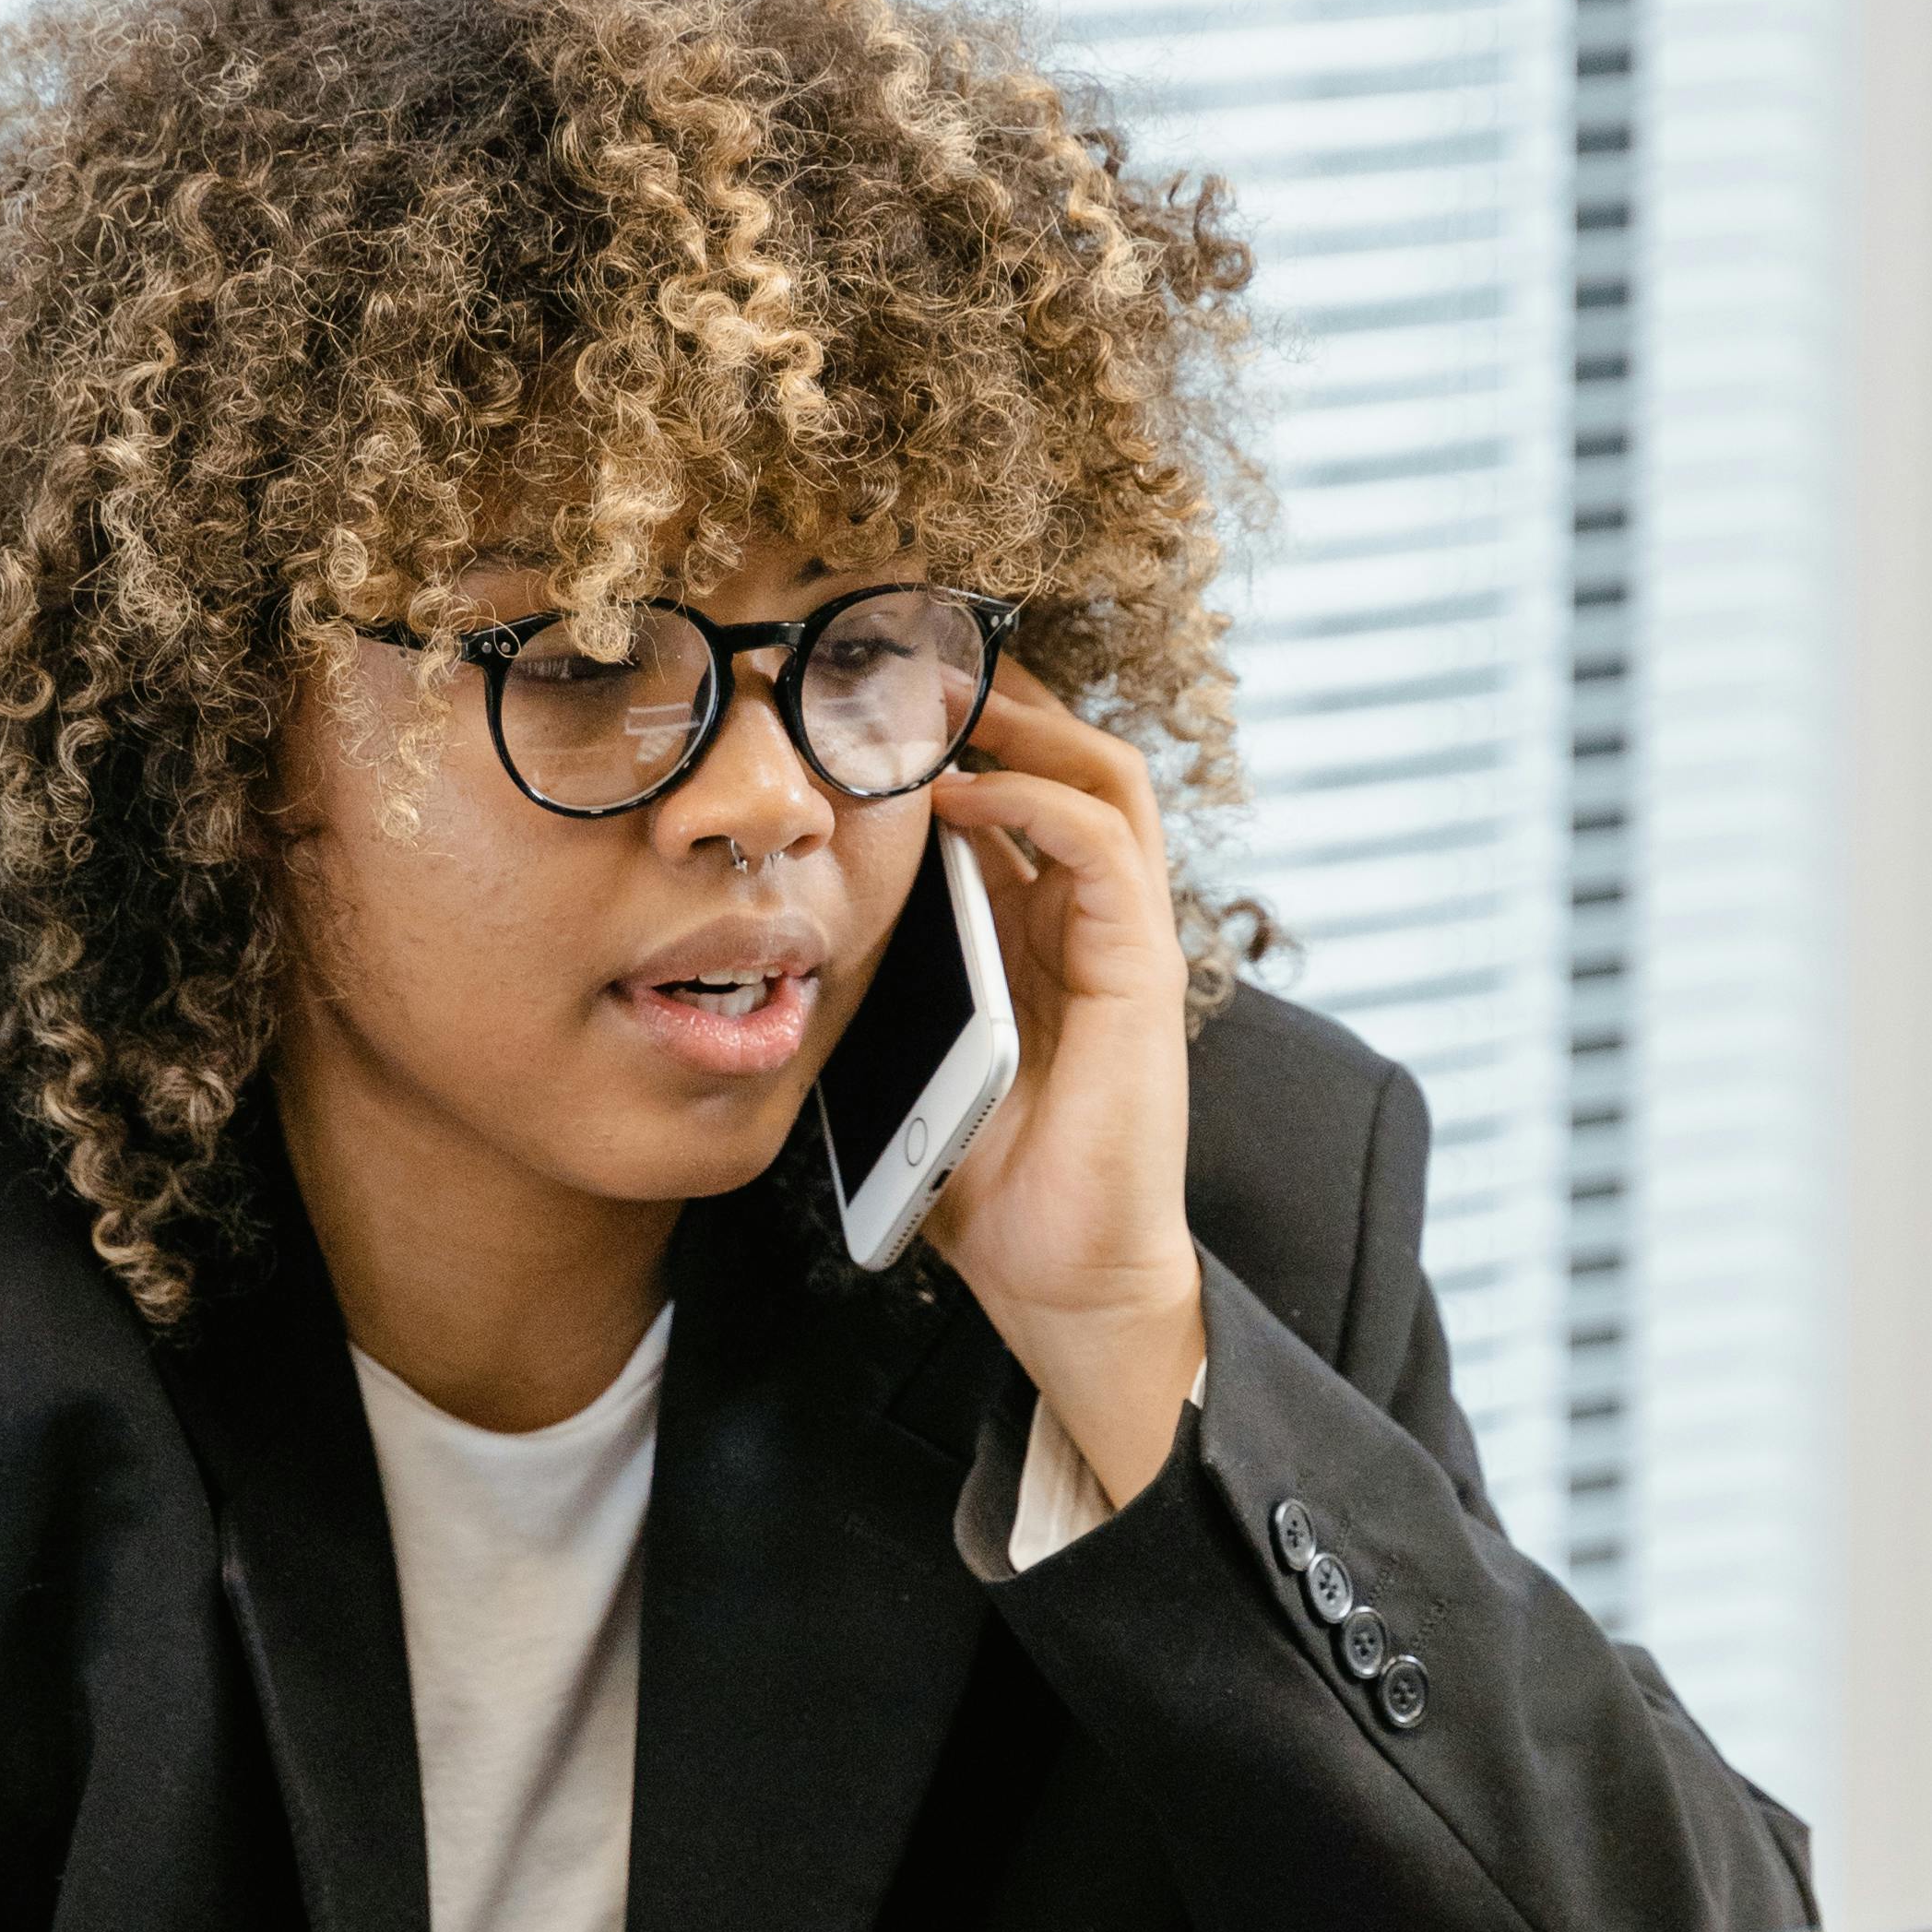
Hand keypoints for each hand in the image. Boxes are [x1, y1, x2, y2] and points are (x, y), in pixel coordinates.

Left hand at [922, 672, 1204, 1507]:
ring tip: (936, 694)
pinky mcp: (1144, 973)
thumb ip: (880, 973)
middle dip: (990, 696)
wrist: (1061, 1276)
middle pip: (1065, 755)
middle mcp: (1089, 915)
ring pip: (1101, 774)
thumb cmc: (984, 1176)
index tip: (861, 688)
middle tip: (898, 655)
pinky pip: (1103, 847)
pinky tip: (962, 792)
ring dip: (1021, 722)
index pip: (1010, 787)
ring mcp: (1126, 939)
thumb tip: (787, 913)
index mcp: (1035, 926)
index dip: (952, 729)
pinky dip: (1035, 801)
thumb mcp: (906, 1044)